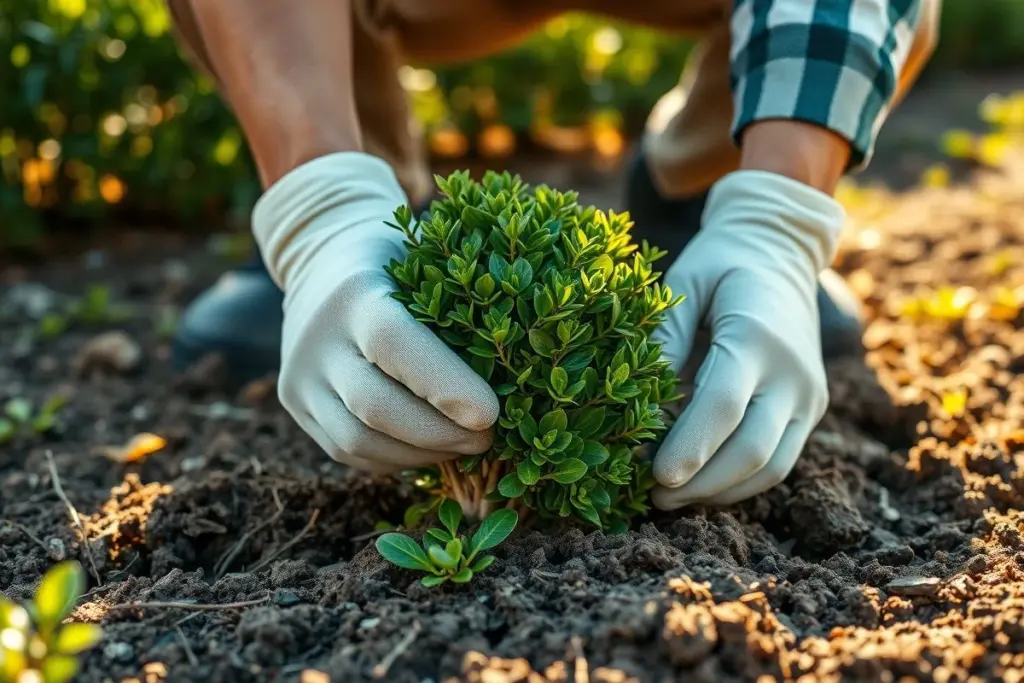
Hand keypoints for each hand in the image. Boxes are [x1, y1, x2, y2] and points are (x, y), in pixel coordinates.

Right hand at [253, 153, 498, 472]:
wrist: (321, 260)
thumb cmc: (402, 261)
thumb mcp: (431, 261)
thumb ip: (464, 306)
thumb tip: (527, 367)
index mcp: (356, 292)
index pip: (394, 344)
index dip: (445, 385)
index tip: (491, 415)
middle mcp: (316, 337)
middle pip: (374, 406)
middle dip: (441, 434)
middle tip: (489, 439)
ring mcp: (299, 376)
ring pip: (357, 441)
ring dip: (420, 455)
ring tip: (463, 447)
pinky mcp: (295, 405)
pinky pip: (346, 452)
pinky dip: (394, 459)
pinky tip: (429, 449)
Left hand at [650, 170, 845, 508]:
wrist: (783, 250)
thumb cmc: (721, 265)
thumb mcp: (685, 283)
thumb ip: (665, 338)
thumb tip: (636, 402)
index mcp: (757, 336)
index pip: (724, 405)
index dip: (689, 446)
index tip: (654, 476)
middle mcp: (793, 372)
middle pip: (753, 449)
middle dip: (701, 483)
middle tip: (653, 497)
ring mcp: (809, 395)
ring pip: (772, 467)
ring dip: (720, 492)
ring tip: (671, 499)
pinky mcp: (811, 409)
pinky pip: (780, 461)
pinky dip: (740, 482)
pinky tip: (702, 484)